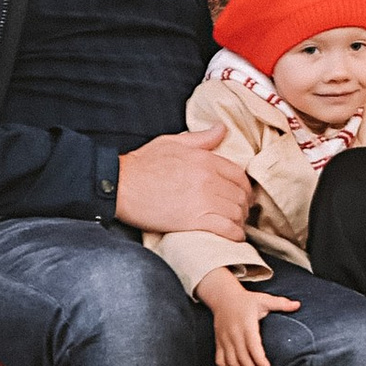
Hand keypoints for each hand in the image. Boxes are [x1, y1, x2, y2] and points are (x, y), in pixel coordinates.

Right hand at [116, 125, 246, 240]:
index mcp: (205, 159)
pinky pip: (226, 229)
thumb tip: (221, 129)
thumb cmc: (142, 164)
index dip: (245, 187)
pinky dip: (234, 235)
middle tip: (241, 212)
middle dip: (244, 205)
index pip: (239, 174)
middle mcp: (208, 179)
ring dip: (240, 221)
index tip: (243, 195)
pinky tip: (233, 236)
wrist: (120, 185)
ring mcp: (202, 200)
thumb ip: (200, 138)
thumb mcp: (171, 142)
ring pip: (236, 213)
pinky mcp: (194, 221)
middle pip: (240, 195)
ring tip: (236, 225)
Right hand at [197, 268, 296, 365]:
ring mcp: (224, 339)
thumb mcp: (264, 299)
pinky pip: (220, 360)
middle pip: (242, 358)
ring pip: (231, 362)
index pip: (252, 346)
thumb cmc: (246, 300)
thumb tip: (298, 305)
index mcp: (246, 325)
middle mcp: (234, 334)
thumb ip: (280, 303)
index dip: (259, 360)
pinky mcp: (218, 342)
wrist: (223, 297)